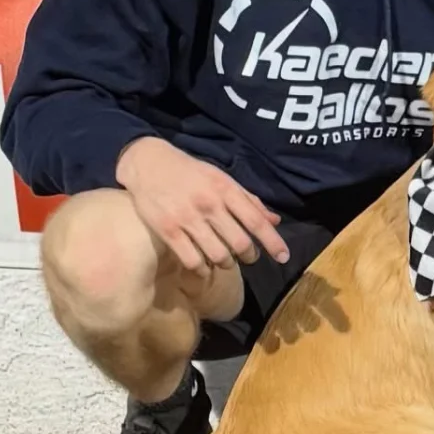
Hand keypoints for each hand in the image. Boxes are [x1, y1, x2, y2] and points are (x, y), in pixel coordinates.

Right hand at [116, 136, 289, 275]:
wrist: (149, 164)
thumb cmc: (191, 173)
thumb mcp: (223, 179)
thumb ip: (248, 200)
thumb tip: (274, 221)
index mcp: (226, 189)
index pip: (256, 220)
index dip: (273, 241)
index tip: (284, 257)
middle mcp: (210, 204)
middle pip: (239, 243)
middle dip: (249, 255)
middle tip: (249, 257)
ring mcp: (188, 219)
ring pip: (218, 255)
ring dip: (226, 263)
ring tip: (226, 260)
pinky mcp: (168, 231)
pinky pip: (192, 260)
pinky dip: (202, 269)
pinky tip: (204, 267)